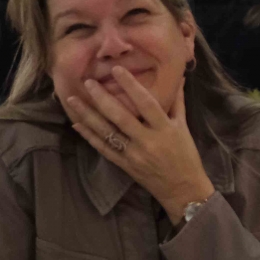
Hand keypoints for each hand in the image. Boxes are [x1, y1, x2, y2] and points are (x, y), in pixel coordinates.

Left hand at [64, 66, 213, 221]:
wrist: (183, 190)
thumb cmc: (186, 156)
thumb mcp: (184, 128)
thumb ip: (177, 102)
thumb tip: (177, 76)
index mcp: (164, 129)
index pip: (146, 103)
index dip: (131, 85)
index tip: (117, 69)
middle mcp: (147, 141)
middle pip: (121, 117)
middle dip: (102, 98)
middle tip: (88, 82)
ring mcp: (133, 155)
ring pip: (107, 132)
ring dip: (88, 115)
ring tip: (73, 100)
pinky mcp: (124, 165)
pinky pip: (103, 149)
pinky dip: (89, 136)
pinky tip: (76, 124)